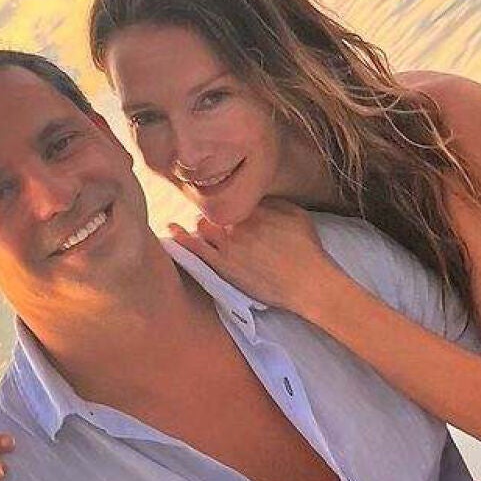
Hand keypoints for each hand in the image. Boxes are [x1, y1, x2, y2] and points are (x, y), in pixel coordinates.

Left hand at [169, 199, 341, 312]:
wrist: (308, 282)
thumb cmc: (308, 250)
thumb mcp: (296, 214)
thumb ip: (273, 203)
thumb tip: (257, 198)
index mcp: (255, 208)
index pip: (231, 197)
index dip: (226, 200)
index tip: (224, 201)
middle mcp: (238, 223)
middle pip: (213, 210)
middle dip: (212, 212)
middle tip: (215, 218)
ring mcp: (228, 245)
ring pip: (203, 226)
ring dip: (201, 225)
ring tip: (198, 227)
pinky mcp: (222, 266)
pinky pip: (196, 249)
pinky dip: (181, 238)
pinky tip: (172, 230)